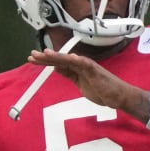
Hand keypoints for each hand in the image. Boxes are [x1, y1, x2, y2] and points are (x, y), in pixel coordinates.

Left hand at [28, 49, 147, 116]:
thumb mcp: (79, 83)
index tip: (33, 59)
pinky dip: (76, 60)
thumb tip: (56, 68)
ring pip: (69, 60)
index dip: (45, 60)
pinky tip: (68, 57)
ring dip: (57, 56)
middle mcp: (80, 64)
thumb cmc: (101, 90)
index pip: (58, 62)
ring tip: (44, 53)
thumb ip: (69, 75)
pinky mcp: (95, 71)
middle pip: (60, 59)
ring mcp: (88, 66)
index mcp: (76, 67)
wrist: (118, 96)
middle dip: (45, 57)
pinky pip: (84, 64)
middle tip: (32, 55)